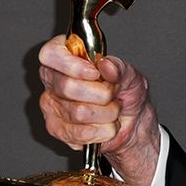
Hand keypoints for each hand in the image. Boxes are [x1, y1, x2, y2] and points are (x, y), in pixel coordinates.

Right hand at [37, 35, 160, 185]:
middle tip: (113, 96)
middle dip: (100, 94)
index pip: (51, 52)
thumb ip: (120, 68)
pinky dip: (97, 133)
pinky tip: (104, 129)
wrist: (134, 129)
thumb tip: (105, 63)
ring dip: (103, 115)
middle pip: (63, 84)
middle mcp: (55, 79)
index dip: (72, 64)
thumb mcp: (133, 78)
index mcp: (70, 58)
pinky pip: (73, 133)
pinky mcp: (56, 128)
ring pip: (72, 111)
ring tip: (112, 114)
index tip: (95, 72)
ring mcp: (52, 105)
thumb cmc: (130, 98)